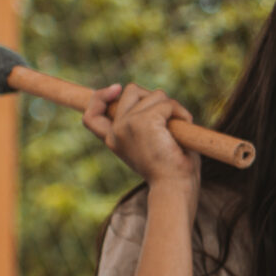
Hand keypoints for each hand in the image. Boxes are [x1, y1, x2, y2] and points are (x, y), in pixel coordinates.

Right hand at [83, 84, 202, 187]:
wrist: (174, 187)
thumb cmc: (170, 171)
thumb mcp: (150, 146)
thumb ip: (143, 125)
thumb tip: (154, 98)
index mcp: (113, 139)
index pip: (91, 114)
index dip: (100, 97)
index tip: (116, 88)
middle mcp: (116, 130)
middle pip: (131, 91)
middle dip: (156, 98)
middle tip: (169, 118)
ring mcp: (127, 124)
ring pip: (154, 95)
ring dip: (173, 107)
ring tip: (179, 129)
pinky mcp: (144, 121)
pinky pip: (168, 104)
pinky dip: (181, 113)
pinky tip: (184, 128)